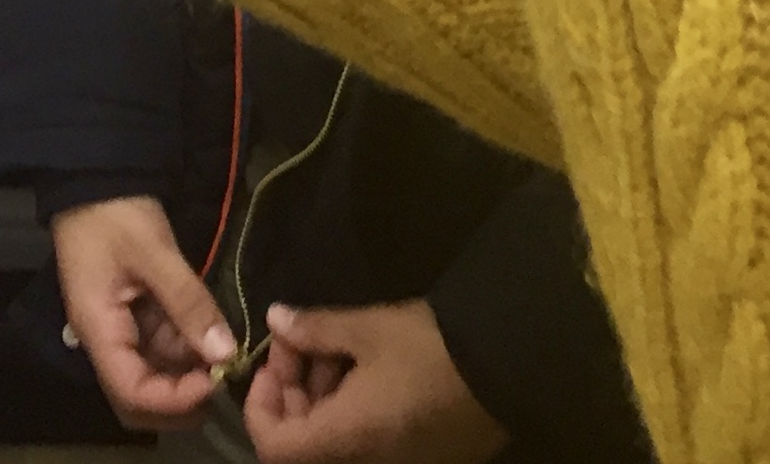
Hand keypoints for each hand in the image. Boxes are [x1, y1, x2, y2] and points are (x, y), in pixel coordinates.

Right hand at [47, 197, 236, 429]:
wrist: (95, 177)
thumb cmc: (115, 214)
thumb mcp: (154, 252)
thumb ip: (188, 303)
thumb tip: (225, 353)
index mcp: (99, 329)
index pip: (131, 392)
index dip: (173, 399)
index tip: (213, 381)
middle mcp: (105, 339)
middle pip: (138, 396)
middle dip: (180, 399)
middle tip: (221, 379)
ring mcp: (118, 327)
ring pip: (154, 372)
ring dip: (188, 369)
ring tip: (222, 346)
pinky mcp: (131, 314)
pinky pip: (159, 345)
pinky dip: (185, 345)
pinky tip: (207, 327)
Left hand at [243, 300, 505, 463]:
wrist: (509, 369)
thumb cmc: (428, 349)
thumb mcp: (367, 329)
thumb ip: (314, 329)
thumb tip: (275, 320)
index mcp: (346, 440)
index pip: (275, 447)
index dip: (260, 406)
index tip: (268, 363)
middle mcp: (365, 462)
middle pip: (304, 444)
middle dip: (292, 392)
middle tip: (301, 344)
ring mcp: (395, 462)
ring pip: (336, 441)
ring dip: (321, 398)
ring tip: (333, 349)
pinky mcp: (419, 456)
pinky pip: (366, 441)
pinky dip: (351, 410)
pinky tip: (363, 369)